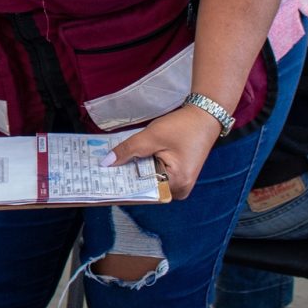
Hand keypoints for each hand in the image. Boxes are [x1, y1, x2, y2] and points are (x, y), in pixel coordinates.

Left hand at [103, 104, 220, 199]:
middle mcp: (180, 190)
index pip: (144, 190)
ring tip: (111, 167)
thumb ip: (128, 150)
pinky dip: (143, 169)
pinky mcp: (178, 176)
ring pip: (149, 182)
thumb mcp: (152, 136)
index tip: (103, 180)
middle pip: (146, 188)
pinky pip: (156, 176)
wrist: (204, 116)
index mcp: (178, 183)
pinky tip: (128, 162)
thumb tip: (106, 163)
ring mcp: (180, 184)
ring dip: (133, 173)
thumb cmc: (182, 126)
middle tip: (102, 172)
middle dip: (126, 179)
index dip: (122, 185)